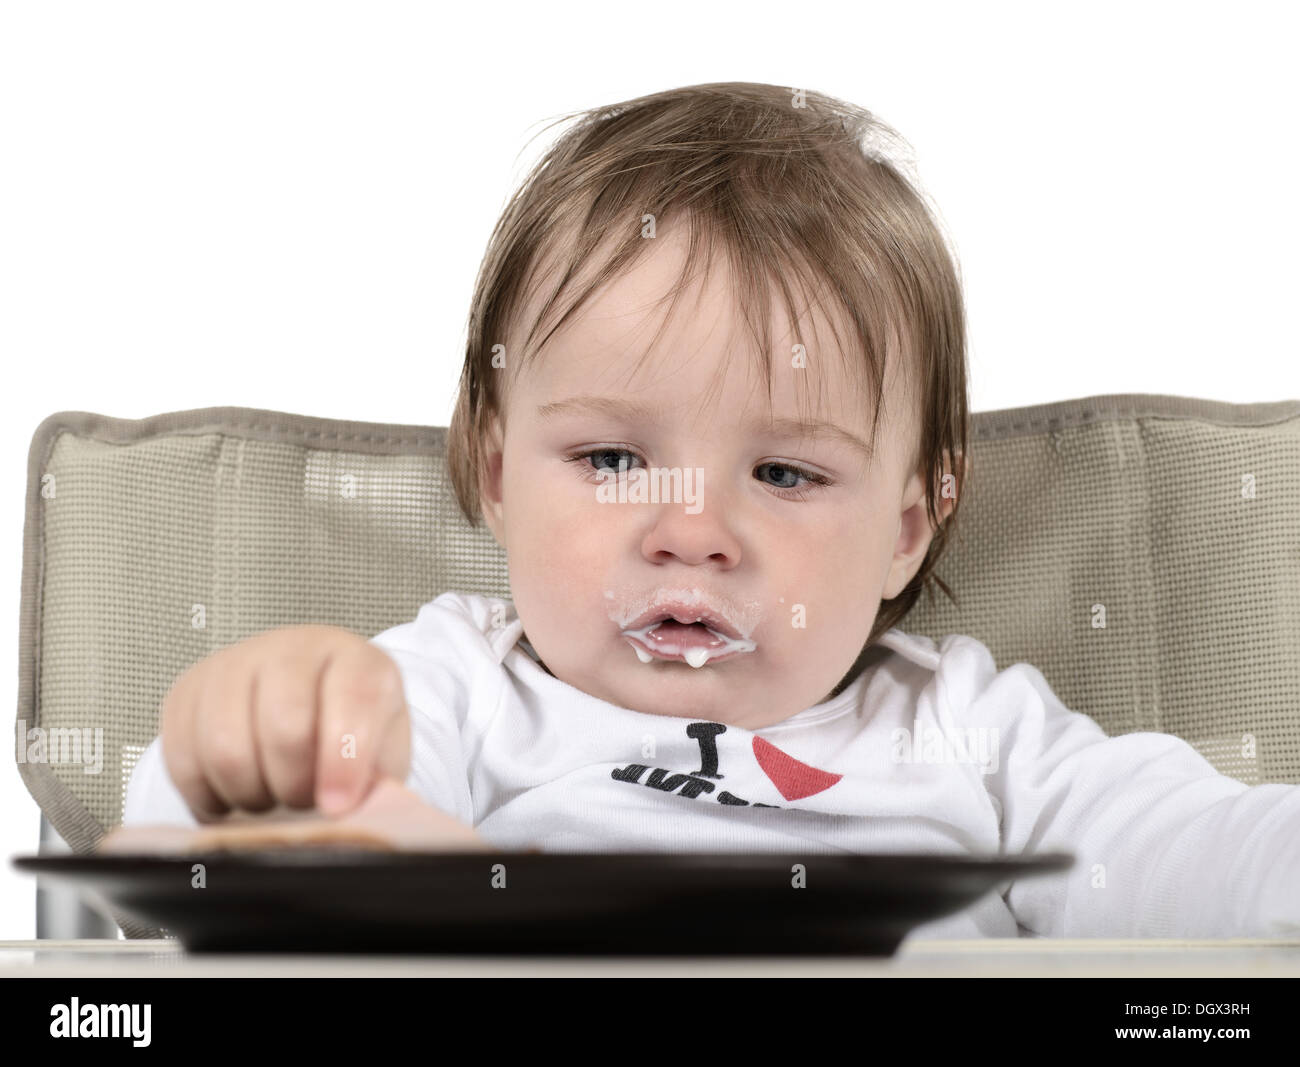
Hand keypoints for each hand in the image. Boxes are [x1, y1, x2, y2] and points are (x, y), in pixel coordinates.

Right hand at [159, 625, 409, 821]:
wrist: (304, 705)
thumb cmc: (348, 735)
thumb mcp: (381, 755)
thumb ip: (372, 782)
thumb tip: (342, 813)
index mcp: (356, 661)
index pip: (355, 698)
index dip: (344, 761)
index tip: (335, 807)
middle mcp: (294, 650)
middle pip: (284, 727)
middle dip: (294, 786)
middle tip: (303, 801)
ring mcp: (234, 664)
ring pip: (227, 748)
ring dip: (250, 794)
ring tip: (271, 796)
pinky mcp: (186, 691)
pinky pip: (184, 759)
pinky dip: (208, 794)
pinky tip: (235, 792)